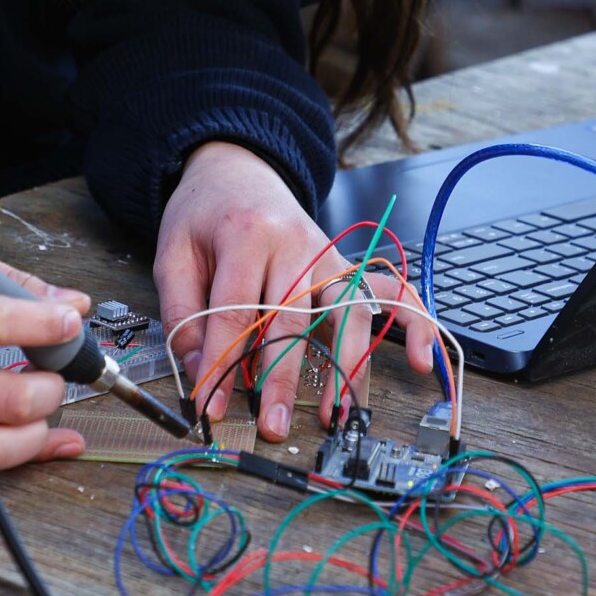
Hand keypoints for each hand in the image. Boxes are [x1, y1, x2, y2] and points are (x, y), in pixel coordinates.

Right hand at [0, 240, 90, 474]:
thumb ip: (2, 280)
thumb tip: (74, 305)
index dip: (42, 324)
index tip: (71, 320)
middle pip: (5, 395)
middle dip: (55, 380)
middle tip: (60, 363)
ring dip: (42, 424)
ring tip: (45, 397)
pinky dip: (19, 453)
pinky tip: (41, 434)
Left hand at [154, 141, 439, 441]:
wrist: (239, 171)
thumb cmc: (206, 216)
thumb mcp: (172, 252)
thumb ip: (182, 312)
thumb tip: (199, 371)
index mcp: (247, 235)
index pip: (235, 311)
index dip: (221, 364)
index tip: (210, 408)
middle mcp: (297, 244)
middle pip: (293, 317)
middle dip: (283, 377)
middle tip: (275, 424)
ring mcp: (330, 255)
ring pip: (347, 311)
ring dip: (346, 365)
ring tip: (338, 413)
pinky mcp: (347, 268)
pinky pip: (390, 294)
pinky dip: (415, 324)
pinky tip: (422, 360)